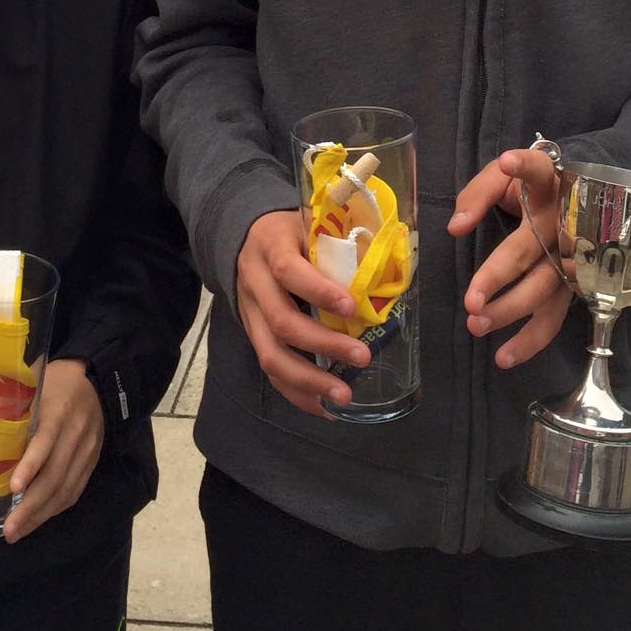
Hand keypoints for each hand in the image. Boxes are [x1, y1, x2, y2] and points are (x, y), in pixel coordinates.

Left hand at [2, 359, 103, 543]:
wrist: (94, 380)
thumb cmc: (51, 383)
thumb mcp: (31, 387)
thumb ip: (8, 408)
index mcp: (59, 410)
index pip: (46, 441)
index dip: (30, 466)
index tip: (12, 489)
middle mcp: (77, 432)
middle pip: (56, 474)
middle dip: (31, 506)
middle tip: (7, 529)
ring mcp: (88, 449)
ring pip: (66, 489)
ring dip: (41, 515)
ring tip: (16, 532)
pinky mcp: (92, 461)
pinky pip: (74, 491)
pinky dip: (54, 509)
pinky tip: (35, 520)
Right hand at [235, 209, 368, 416]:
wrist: (245, 234)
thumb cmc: (292, 229)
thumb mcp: (310, 223)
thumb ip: (337, 245)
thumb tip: (385, 276)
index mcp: (271, 245)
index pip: (288, 270)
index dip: (318, 291)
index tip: (351, 307)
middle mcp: (254, 281)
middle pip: (281, 321)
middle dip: (323, 344)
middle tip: (362, 357)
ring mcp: (249, 312)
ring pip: (270, 354)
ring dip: (308, 380)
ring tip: (343, 396)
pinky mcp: (253, 334)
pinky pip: (270, 369)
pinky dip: (296, 393)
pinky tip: (324, 407)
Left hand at [449, 148, 574, 369]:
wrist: (579, 200)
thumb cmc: (530, 187)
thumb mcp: (504, 178)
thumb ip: (478, 193)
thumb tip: (456, 227)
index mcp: (546, 187)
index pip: (537, 170)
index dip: (523, 167)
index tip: (508, 161)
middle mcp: (561, 223)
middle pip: (528, 253)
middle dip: (498, 279)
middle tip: (470, 302)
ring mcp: (570, 259)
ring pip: (542, 292)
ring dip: (510, 313)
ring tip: (476, 325)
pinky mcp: (572, 287)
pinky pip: (552, 318)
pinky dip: (529, 342)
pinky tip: (503, 358)